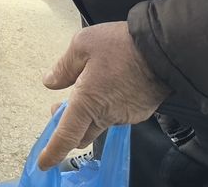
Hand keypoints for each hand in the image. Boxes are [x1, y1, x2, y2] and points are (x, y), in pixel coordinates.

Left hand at [37, 22, 170, 169]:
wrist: (163, 50)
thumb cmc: (122, 46)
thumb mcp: (82, 45)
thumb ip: (64, 67)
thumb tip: (51, 82)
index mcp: (87, 102)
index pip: (66, 136)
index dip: (53, 152)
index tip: (44, 162)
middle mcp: (106, 115)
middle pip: (82, 134)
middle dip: (68, 128)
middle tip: (60, 108)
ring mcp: (125, 116)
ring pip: (100, 123)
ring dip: (90, 114)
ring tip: (90, 86)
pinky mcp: (139, 112)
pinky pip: (117, 115)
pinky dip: (108, 106)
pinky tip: (111, 85)